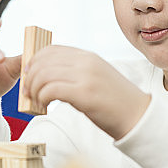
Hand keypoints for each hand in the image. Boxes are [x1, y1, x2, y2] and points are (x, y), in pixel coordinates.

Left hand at [22, 45, 150, 138]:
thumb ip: (76, 72)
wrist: (139, 117)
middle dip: (30, 77)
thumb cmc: (116, 102)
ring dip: (34, 89)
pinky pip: (51, 89)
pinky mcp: (85, 94)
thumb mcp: (96, 78)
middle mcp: (86, 62)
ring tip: (36, 101)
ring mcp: (86, 76)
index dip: (35, 61)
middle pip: (44, 61)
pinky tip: (45, 106)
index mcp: (88, 56)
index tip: (30, 76)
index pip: (51, 49)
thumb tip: (48, 76)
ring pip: (44, 74)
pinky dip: (42, 97)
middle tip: (28, 92)